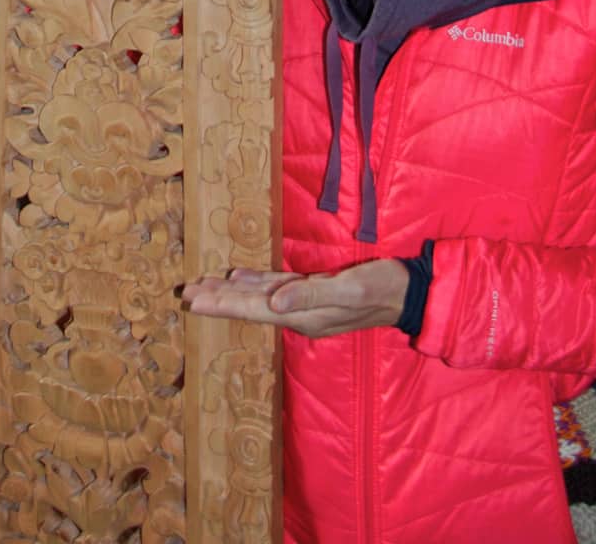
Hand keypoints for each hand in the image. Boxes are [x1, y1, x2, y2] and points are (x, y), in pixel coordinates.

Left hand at [182, 260, 408, 336]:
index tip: (195, 301)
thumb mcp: (350, 290)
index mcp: (304, 315)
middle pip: (250, 306)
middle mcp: (299, 313)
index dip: (223, 304)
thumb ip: (313, 296)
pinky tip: (240, 279)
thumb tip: (275, 304)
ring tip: (204, 287)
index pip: (254, 310)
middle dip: (218, 299)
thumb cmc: (382, 288)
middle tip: (188, 293)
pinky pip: (276, 288)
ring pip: (259, 298)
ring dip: (231, 293)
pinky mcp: (314, 291)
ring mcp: (306, 304)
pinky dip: (256, 284)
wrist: (408, 293)